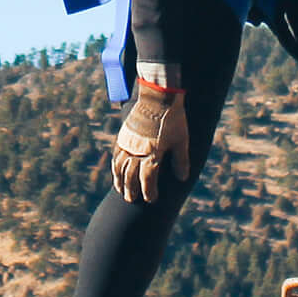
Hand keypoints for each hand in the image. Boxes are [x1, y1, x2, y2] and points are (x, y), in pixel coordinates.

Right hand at [110, 81, 190, 200]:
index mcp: (152, 154)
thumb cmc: (173, 118)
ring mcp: (128, 143)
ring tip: (119, 189)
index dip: (148, 191)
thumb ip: (181, 161)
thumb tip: (183, 178)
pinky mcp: (124, 134)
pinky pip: (116, 153)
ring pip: (120, 166)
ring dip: (119, 179)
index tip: (150, 200)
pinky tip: (116, 168)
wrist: (158, 96)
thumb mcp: (181, 141)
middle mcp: (137, 151)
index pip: (147, 179)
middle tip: (130, 200)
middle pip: (130, 176)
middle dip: (130, 189)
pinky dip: (115, 164)